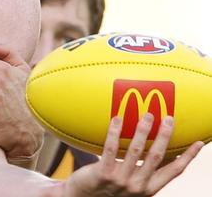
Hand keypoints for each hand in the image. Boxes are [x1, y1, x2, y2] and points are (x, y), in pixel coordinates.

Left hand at [63, 114, 203, 195]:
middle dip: (164, 136)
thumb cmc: (107, 188)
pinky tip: (117, 118)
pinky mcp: (103, 174)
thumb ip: (139, 168)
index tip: (199, 143)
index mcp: (148, 188)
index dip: (188, 157)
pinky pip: (110, 149)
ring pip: (136, 151)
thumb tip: (149, 142)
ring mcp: (120, 181)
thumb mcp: (129, 182)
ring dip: (143, 131)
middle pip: (157, 157)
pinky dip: (114, 132)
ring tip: (148, 114)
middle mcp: (138, 186)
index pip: (174, 172)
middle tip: (169, 118)